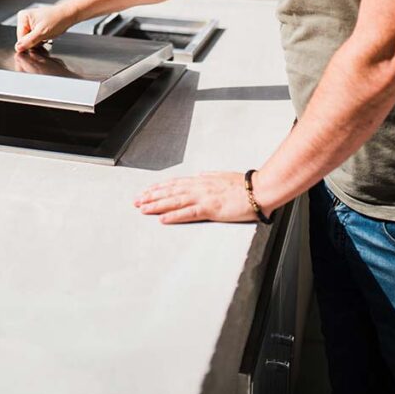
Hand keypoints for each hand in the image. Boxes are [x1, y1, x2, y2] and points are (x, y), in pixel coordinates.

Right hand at [15, 3, 74, 52]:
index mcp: (23, 18)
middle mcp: (25, 19)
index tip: (38, 42)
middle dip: (34, 42)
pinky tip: (46, 36)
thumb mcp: (41, 33)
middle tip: (43, 38)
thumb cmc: (57, 20)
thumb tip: (18, 47)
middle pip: (24, 39)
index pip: (20, 38)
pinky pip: (34, 38)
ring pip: (30, 40)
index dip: (29, 43)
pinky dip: (40, 40)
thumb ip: (29, 41)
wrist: (68, 16)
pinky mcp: (35, 27)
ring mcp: (30, 23)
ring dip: (38, 42)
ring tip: (46, 36)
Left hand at [134, 171, 256, 223]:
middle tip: (136, 201)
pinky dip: (174, 215)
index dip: (159, 187)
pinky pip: (188, 213)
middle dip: (151, 196)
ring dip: (157, 205)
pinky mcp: (210, 209)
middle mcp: (199, 187)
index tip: (146, 190)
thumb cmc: (244, 184)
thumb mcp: (223, 176)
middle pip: (170, 191)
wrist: (259, 189)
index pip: (175, 183)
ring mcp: (204, 197)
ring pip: (174, 201)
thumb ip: (210, 176)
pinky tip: (162, 219)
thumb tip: (201, 174)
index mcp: (202, 180)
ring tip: (142, 208)